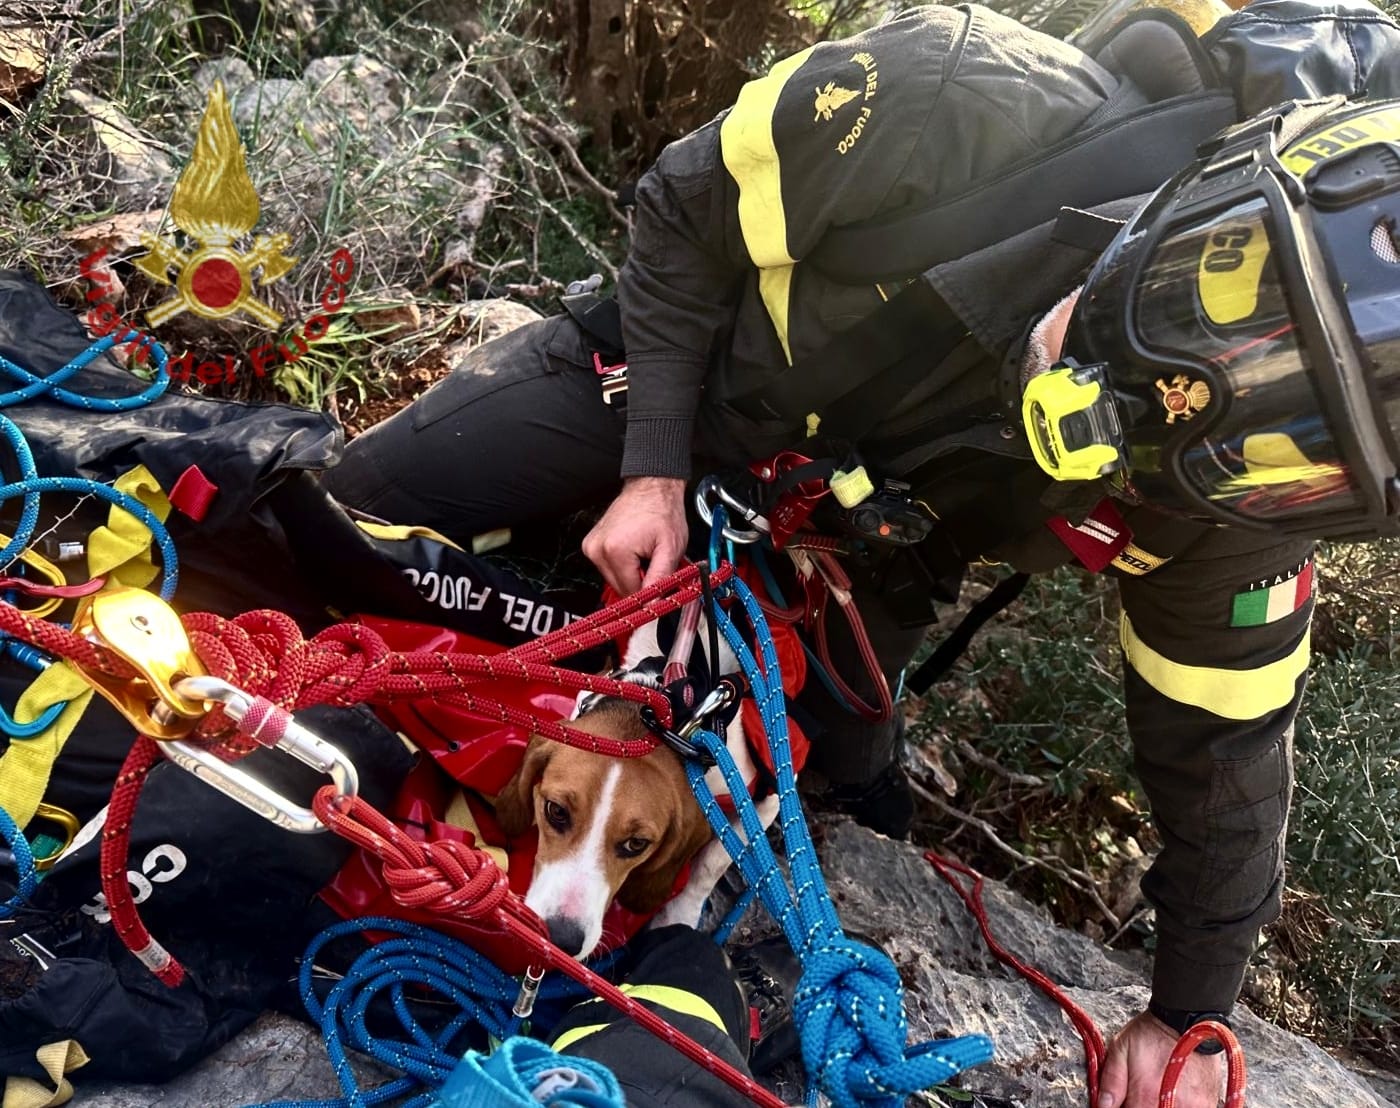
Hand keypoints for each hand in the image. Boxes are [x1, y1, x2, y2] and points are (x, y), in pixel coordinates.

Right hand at [582, 476, 687, 595]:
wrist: (652, 487)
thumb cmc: (662, 510)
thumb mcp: (671, 548)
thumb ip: (661, 579)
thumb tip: (652, 605)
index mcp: (615, 551)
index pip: (630, 594)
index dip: (649, 593)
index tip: (660, 585)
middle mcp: (597, 550)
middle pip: (621, 588)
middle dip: (640, 582)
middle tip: (654, 562)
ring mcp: (592, 547)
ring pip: (615, 580)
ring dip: (632, 573)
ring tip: (644, 553)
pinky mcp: (591, 545)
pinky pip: (609, 568)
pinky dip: (624, 565)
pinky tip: (634, 550)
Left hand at [1098, 1011, 1222, 1107]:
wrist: (1185, 1019)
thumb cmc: (1151, 1033)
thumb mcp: (1121, 1049)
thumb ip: (1111, 1081)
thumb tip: (1103, 1105)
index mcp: (1144, 1099)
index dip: (1125, 1107)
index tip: (1126, 1099)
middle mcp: (1170, 1107)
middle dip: (1143, 1106)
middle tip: (1144, 1091)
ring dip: (1160, 1105)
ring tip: (1158, 1089)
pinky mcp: (1207, 1104)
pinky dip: (1179, 1104)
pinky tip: (1176, 1092)